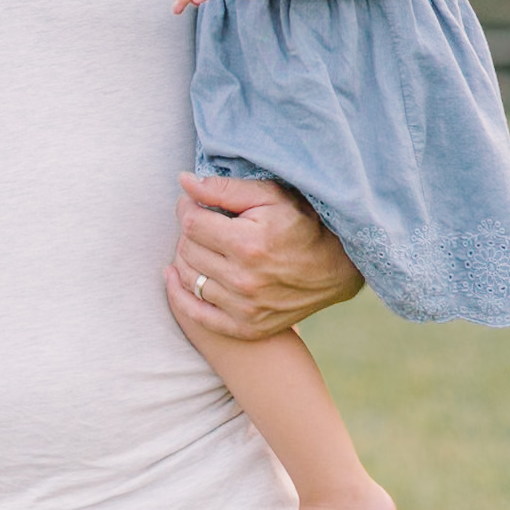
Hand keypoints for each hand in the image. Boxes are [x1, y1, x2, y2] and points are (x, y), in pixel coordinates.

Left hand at [166, 172, 361, 341]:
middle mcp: (243, 280)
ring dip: (185, 258)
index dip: (187, 208)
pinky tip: (175, 277)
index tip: (193, 203)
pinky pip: (196, 314)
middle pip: (187, 251)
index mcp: (248, 244)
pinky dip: (179, 295)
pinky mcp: (245, 327)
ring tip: (199, 244)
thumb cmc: (300, 224)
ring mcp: (244, 308)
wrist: (334, 268)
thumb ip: (223, 189)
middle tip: (201, 222)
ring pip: (188, 279)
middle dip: (189, 232)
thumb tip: (183, 182)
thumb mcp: (269, 196)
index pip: (191, 224)